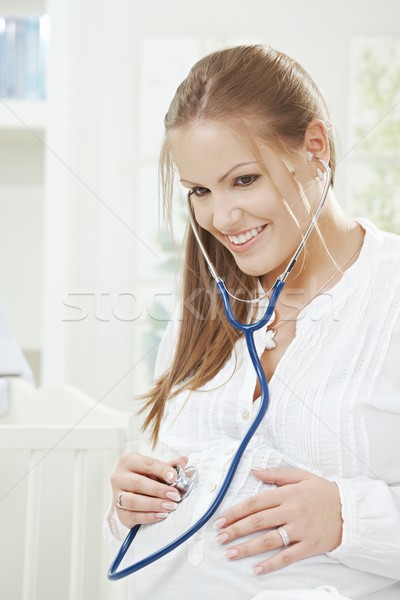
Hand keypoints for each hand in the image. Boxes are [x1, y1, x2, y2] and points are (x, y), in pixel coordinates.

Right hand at [111, 452, 187, 527]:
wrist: (131, 491)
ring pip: (132, 501)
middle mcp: (119, 477)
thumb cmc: (145, 476)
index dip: (161, 470)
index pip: (146, 464)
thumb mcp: (157, 468)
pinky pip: (132, 516)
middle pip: (137, 483)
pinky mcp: (119, 513)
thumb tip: (184, 461)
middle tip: (175, 495)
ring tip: (170, 506)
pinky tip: (161, 515)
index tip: (174, 477)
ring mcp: (116, 496)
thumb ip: (170, 466)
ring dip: (153, 504)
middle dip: (158, 490)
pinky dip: (148, 517)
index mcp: (128, 461)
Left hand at [214, 467, 342, 574]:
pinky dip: (271, 564)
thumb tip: (254, 470)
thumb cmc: (325, 492)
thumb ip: (276, 473)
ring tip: (230, 553)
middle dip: (235, 530)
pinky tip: (256, 568)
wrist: (352, 510)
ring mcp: (300, 529)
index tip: (221, 519)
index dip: (235, 511)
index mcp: (287, 493)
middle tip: (220, 537)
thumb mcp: (301, 475)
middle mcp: (291, 511)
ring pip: (268, 540)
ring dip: (247, 547)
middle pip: (257, 521)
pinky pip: (287, 556)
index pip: (254, 503)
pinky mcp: (309, 546)